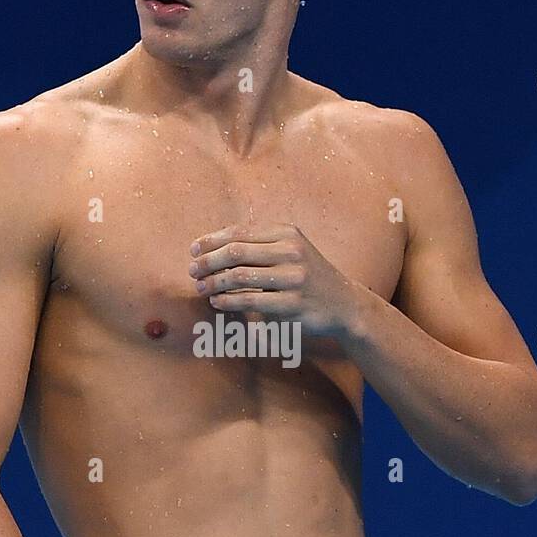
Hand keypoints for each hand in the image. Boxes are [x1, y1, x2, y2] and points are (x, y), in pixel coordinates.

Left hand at [189, 223, 356, 337]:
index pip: (240, 232)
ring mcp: (292, 278)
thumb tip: (212, 247)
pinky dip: (227, 301)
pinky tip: (217, 302)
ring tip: (201, 288)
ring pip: (239, 277)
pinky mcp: (291, 304)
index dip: (211, 240)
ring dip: (213, 283)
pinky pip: (249, 301)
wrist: (344, 303)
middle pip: (236, 252)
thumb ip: (259, 245)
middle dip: (208, 261)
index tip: (193, 249)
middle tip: (192, 271)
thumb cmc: (308, 275)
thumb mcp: (291, 249)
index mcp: (287, 233)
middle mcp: (291, 252)